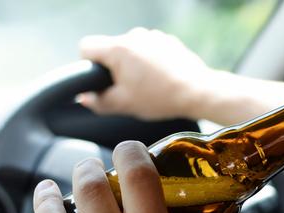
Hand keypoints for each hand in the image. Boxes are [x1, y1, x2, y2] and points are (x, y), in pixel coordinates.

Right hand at [78, 28, 211, 119]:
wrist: (197, 91)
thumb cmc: (160, 98)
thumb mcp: (124, 105)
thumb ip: (98, 102)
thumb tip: (85, 98)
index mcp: (118, 49)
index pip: (86, 46)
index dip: (87, 64)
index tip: (99, 79)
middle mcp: (134, 36)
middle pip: (110, 49)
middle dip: (114, 68)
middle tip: (127, 89)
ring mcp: (152, 36)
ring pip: (131, 49)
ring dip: (133, 65)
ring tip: (147, 85)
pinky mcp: (167, 40)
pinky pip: (149, 49)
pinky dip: (150, 61)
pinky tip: (160, 79)